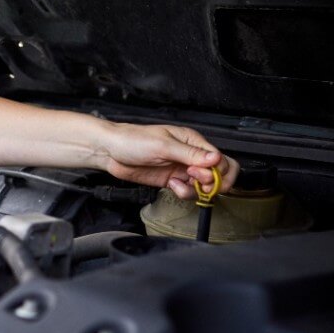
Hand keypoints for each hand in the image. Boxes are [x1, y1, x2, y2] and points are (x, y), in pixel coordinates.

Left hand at [100, 123, 239, 199]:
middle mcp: (191, 156)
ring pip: (204, 186)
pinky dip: (184, 192)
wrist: (111, 152)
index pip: (222, 159)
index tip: (201, 175)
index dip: (218, 171)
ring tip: (178, 183)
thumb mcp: (163, 145)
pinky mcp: (172, 181)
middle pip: (218, 174)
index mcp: (193, 142)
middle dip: (211, 182)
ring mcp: (182, 169)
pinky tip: (171, 185)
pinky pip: (188, 191)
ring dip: (196, 190)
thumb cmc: (134, 140)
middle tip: (193, 180)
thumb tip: (216, 158)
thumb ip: (190, 154)